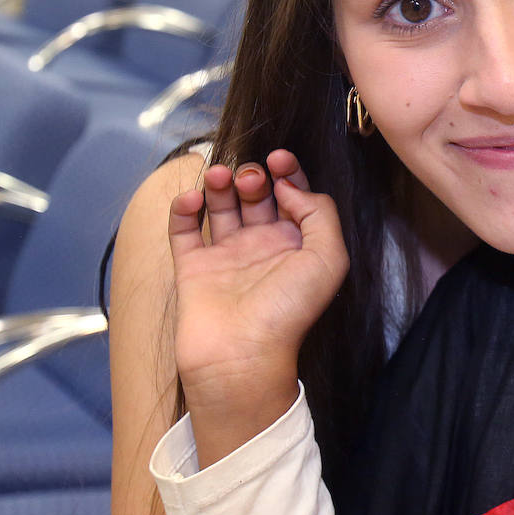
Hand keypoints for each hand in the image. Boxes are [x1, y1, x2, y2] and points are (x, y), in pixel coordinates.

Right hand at [168, 150, 348, 463]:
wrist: (242, 356)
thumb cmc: (290, 311)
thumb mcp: (329, 258)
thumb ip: (319, 213)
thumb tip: (289, 187)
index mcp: (298, 244)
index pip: (293, 195)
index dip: (288, 171)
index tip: (280, 158)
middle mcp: (263, 247)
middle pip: (258, 195)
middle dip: (254, 176)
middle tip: (252, 178)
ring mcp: (227, 256)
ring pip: (222, 205)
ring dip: (220, 183)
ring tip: (220, 177)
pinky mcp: (192, 267)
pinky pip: (185, 228)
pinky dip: (184, 208)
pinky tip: (192, 199)